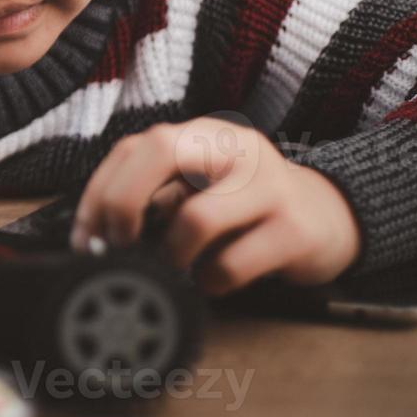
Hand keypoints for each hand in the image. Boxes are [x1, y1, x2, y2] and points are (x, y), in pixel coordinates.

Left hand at [70, 117, 361, 294]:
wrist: (330, 217)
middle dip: (123, 203)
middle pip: (159, 150)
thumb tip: (95, 237)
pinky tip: (213, 282)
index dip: (99, 193)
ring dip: (171, 255)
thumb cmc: (246, 209)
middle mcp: (235, 147)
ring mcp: (269, 185)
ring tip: (174, 269)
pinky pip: (234, 262)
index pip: (133, 147)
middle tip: (117, 247)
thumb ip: (154, 199)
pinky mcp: (296, 228)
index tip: (87, 238)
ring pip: (196, 216)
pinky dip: (211, 281)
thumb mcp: (198, 189)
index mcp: (202, 135)